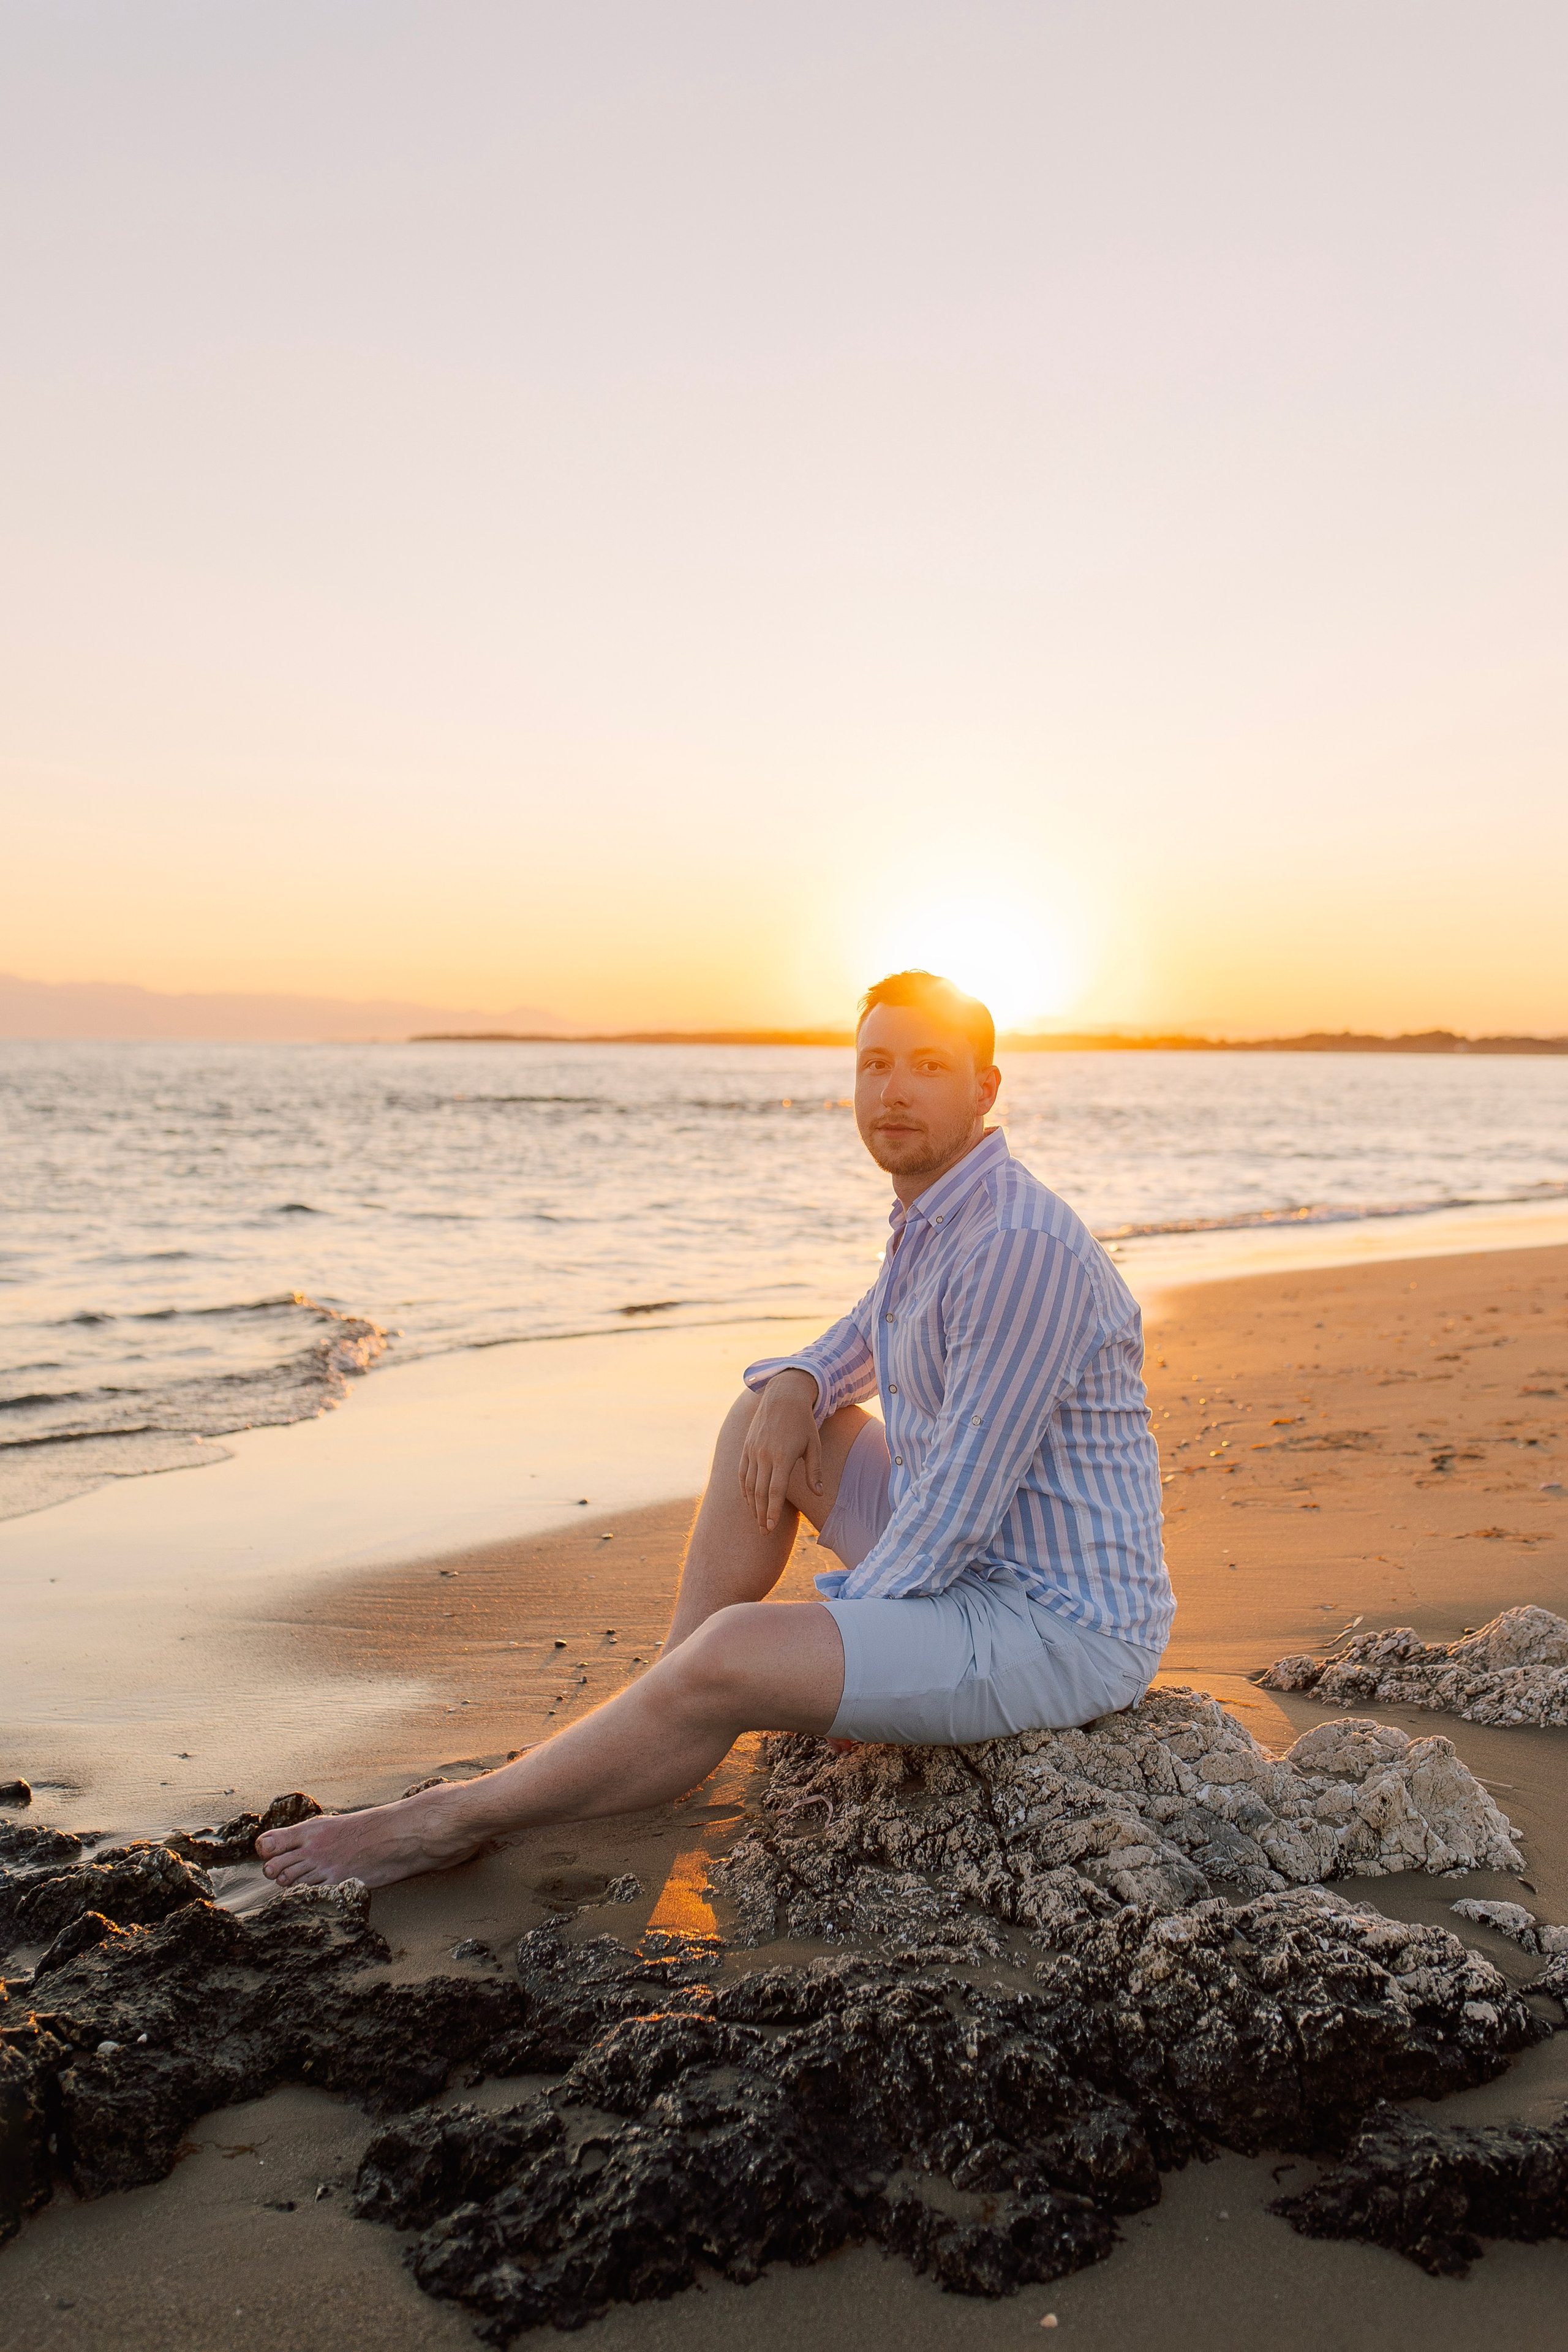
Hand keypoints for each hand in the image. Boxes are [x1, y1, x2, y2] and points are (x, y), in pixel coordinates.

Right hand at [738, 1370, 821, 1533]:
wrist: (783, 1396)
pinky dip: (744, 1489)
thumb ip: (814, 1471)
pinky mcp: (746, 1446)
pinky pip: (742, 1472)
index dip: (772, 1512)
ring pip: (748, 1484)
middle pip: (760, 1492)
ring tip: (757, 1520)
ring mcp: (753, 1450)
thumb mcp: (814, 1445)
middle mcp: (764, 1455)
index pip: (775, 1491)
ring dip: (752, 1505)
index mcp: (782, 1456)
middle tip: (764, 1532)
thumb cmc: (803, 1422)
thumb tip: (819, 1493)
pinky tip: (749, 1500)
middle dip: (761, 1515)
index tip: (771, 1528)